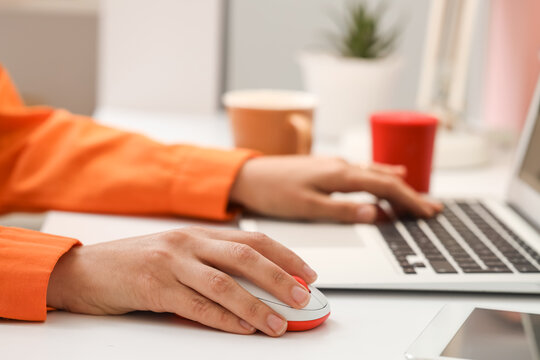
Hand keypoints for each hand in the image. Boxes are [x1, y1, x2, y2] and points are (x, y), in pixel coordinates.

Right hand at [47, 227, 316, 336]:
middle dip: (279, 278)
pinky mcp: (154, 287)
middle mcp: (188, 243)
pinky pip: (196, 306)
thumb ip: (211, 260)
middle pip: (245, 257)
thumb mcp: (177, 252)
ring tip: (278, 324)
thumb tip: (255, 281)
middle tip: (302, 297)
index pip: (252, 239)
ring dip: (256, 305)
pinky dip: (224, 319)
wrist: (85, 270)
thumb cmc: (135, 263)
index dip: (284, 255)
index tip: (307, 273)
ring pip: (224, 284)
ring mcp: (171, 263)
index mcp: (197, 233)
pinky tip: (243, 328)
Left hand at [230, 156, 441, 222]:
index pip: (385, 185)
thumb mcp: (307, 207)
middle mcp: (341, 165)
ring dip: (397, 185)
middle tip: (432, 208)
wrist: (248, 175)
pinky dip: (380, 178)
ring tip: (416, 197)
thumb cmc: (273, 192)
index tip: (428, 212)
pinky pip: (362, 171)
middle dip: (410, 193)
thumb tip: (377, 214)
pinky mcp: (326, 168)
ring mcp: (334, 164)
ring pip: (375, 173)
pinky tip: (387, 175)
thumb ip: (342, 210)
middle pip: (386, 177)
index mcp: (340, 174)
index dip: (409, 199)